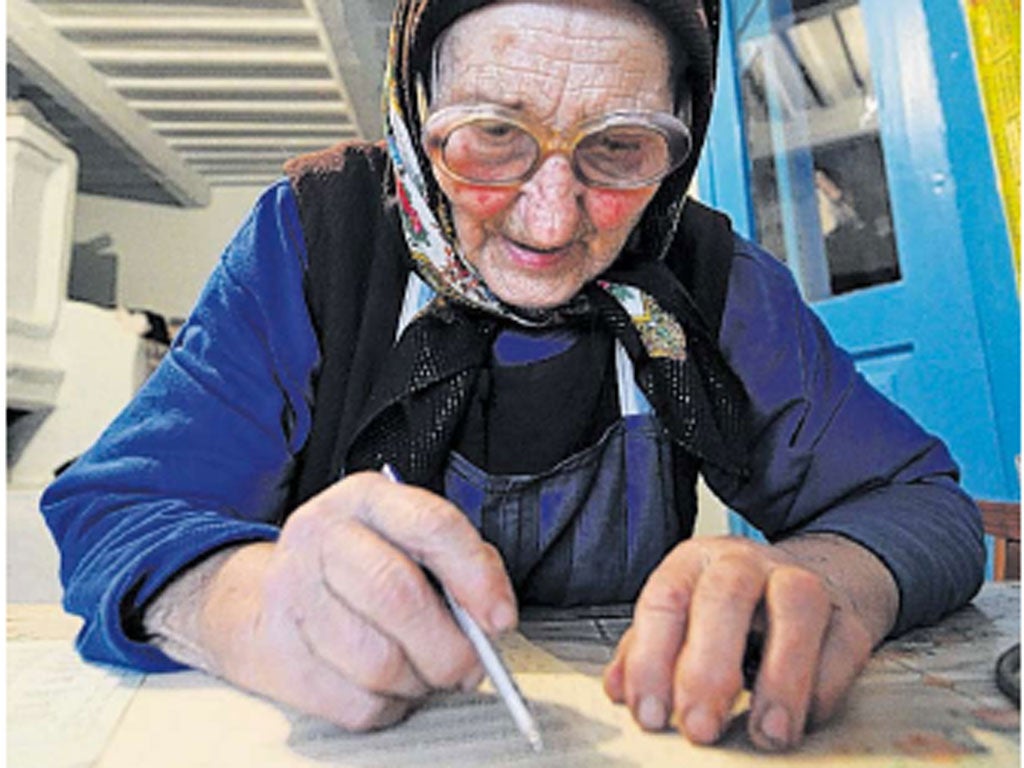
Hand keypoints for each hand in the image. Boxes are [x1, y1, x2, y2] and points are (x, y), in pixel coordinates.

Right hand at [184, 472, 515, 729]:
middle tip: (471, 666)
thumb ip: (461, 564)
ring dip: (418, 681)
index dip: (475, 576)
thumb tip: (492, 618)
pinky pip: (354, 701)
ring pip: (377, 661)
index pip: (430, 525)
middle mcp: (322, 535)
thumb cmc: (363, 565)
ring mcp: (291, 593)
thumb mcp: (411, 539)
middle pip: (396, 595)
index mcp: (366, 498)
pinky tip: (386, 684)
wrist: (271, 594)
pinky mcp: (279, 652)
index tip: (500, 618)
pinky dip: (386, 705)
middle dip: (449, 646)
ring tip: (423, 671)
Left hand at [602, 534, 896, 750]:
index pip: (664, 599)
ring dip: (780, 679)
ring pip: (795, 609)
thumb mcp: (685, 616)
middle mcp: (745, 563)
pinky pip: (842, 646)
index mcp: (693, 562)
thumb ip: (648, 651)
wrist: (822, 575)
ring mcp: (801, 582)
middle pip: (725, 595)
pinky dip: (821, 692)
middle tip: (700, 727)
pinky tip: (798, 723)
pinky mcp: (849, 615)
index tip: (649, 713)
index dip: (651, 660)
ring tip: (765, 734)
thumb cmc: (739, 607)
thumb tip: (619, 690)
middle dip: (709, 667)